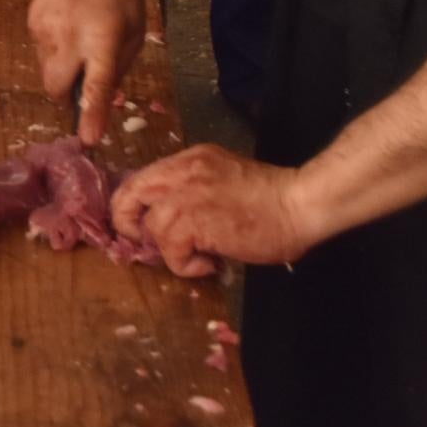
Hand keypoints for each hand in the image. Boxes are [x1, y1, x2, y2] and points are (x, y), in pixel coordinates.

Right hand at [28, 0, 144, 143]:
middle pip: (56, 88)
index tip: (87, 139)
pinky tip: (68, 25)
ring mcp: (44, 30)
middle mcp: (68, 37)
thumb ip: (119, 63)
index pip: (94, 85)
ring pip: (47, 71)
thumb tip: (102, 93)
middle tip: (85, 78)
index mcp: (101, 39)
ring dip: (63, 70)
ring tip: (79, 40)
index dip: (91, 115)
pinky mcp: (31, 22)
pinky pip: (42, 51)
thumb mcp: (135, 27)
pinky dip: (55, 51)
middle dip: (68, 96)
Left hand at [111, 145, 317, 277]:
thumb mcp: (222, 179)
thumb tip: (177, 218)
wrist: (298, 203)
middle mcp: (179, 173)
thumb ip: (195, 190)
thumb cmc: (272, 196)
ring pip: (151, 228)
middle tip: (147, 243)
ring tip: (199, 257)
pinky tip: (211, 264)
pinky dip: (186, 266)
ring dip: (170, 250)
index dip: (134, 205)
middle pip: (127, 195)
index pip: (141, 179)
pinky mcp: (191, 222)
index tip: (143, 225)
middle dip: (128, 224)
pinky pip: (171, 252)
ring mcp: (183, 195)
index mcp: (187, 160)